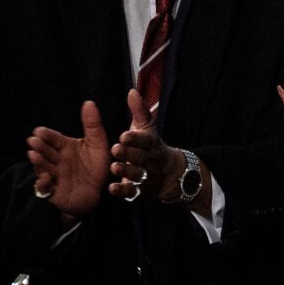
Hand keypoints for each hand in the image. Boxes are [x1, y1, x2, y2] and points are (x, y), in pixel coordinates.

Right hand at [25, 101, 110, 218]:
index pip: (53, 138)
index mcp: (64, 147)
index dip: (46, 135)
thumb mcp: (98, 144)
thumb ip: (93, 125)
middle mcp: (56, 160)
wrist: (102, 191)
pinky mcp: (54, 192)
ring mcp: (54, 176)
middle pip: (45, 152)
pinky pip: (45, 189)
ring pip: (43, 168)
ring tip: (34, 154)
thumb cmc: (97, 165)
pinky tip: (46, 178)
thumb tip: (89, 102)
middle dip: (39, 146)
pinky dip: (43, 183)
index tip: (39, 130)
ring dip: (38, 162)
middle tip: (34, 140)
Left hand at [110, 88, 184, 202]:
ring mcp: (147, 176)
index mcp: (152, 144)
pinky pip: (133, 193)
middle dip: (129, 154)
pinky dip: (123, 191)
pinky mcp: (141, 191)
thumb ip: (139, 111)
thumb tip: (131, 92)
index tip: (124, 135)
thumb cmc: (152, 147)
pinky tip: (112, 188)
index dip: (136, 139)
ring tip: (114, 167)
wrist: (171, 175)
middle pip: (142, 157)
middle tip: (116, 149)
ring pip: (138, 175)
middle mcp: (151, 160)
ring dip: (127, 171)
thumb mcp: (148, 129)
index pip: (146, 140)